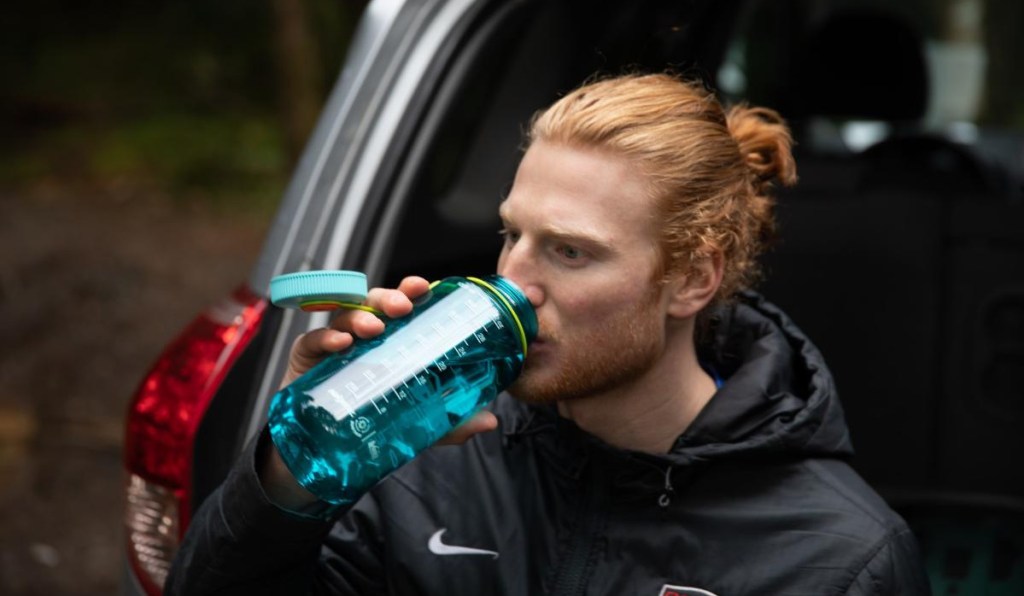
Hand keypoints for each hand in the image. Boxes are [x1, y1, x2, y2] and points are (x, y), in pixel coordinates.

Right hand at [261, 275, 497, 509]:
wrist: (324, 448)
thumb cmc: (372, 420)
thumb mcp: (417, 422)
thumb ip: (451, 421)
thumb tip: (489, 420)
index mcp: (390, 339)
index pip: (402, 307)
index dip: (412, 291)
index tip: (425, 287)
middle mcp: (363, 334)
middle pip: (374, 303)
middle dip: (388, 298)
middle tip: (403, 306)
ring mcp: (334, 344)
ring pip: (344, 315)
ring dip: (360, 316)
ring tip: (374, 328)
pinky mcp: (306, 358)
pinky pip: (312, 340)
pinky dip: (326, 338)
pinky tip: (340, 344)